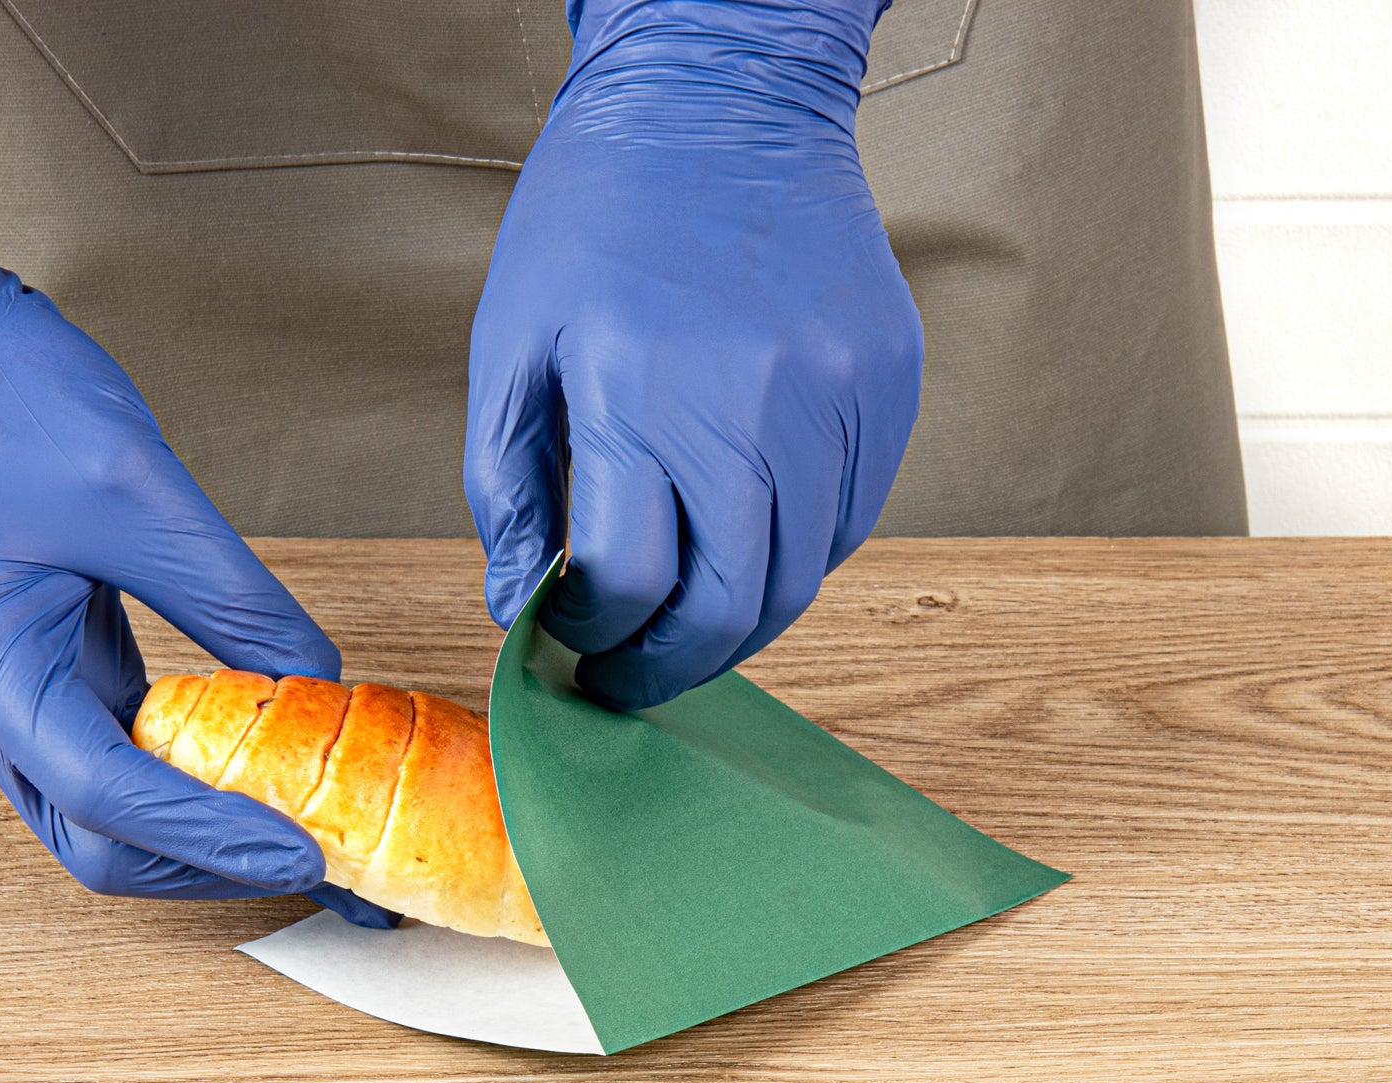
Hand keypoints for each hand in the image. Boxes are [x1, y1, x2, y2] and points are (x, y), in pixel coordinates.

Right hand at [0, 156, 395, 918]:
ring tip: (288, 820)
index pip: (108, 795)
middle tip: (307, 852)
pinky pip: (110, 760)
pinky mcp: (36, 675)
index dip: (212, 836)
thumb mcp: (141, 491)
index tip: (299, 852)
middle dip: (203, 862)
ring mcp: (5, 696)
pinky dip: (180, 779)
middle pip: (97, 841)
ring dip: (193, 832)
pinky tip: (248, 766)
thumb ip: (233, 599)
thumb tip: (314, 679)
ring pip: (100, 816)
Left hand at [465, 0, 921, 710]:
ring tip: (687, 619)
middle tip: (632, 677)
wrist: (722, 95)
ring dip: (736, 625)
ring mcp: (833, 396)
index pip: (628, 583)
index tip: (575, 642)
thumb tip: (516, 608)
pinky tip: (747, 539)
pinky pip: (851, 522)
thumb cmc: (598, 219)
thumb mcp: (510, 344)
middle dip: (671, 668)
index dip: (594, 638)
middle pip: (726, 607)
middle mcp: (749, 402)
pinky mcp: (886, 384)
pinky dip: (796, 558)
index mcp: (635, 391)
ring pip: (798, 579)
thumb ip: (505, 489)